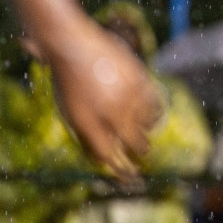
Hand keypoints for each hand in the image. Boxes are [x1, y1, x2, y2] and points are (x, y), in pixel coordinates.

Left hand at [43, 18, 161, 179]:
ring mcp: (125, 96)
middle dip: (140, 152)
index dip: (123, 172)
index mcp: (88, 125)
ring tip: (144, 132)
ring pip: (147, 126)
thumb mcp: (71, 114)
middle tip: (142, 153)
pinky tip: (152, 115)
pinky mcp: (138, 80)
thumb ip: (88, 137)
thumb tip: (103, 159)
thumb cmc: (68, 82)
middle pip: (135, 145)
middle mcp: (108, 113)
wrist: (70, 45)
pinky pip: (155, 104)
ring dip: (147, 131)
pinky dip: (155, 112)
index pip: (111, 157)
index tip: (130, 178)